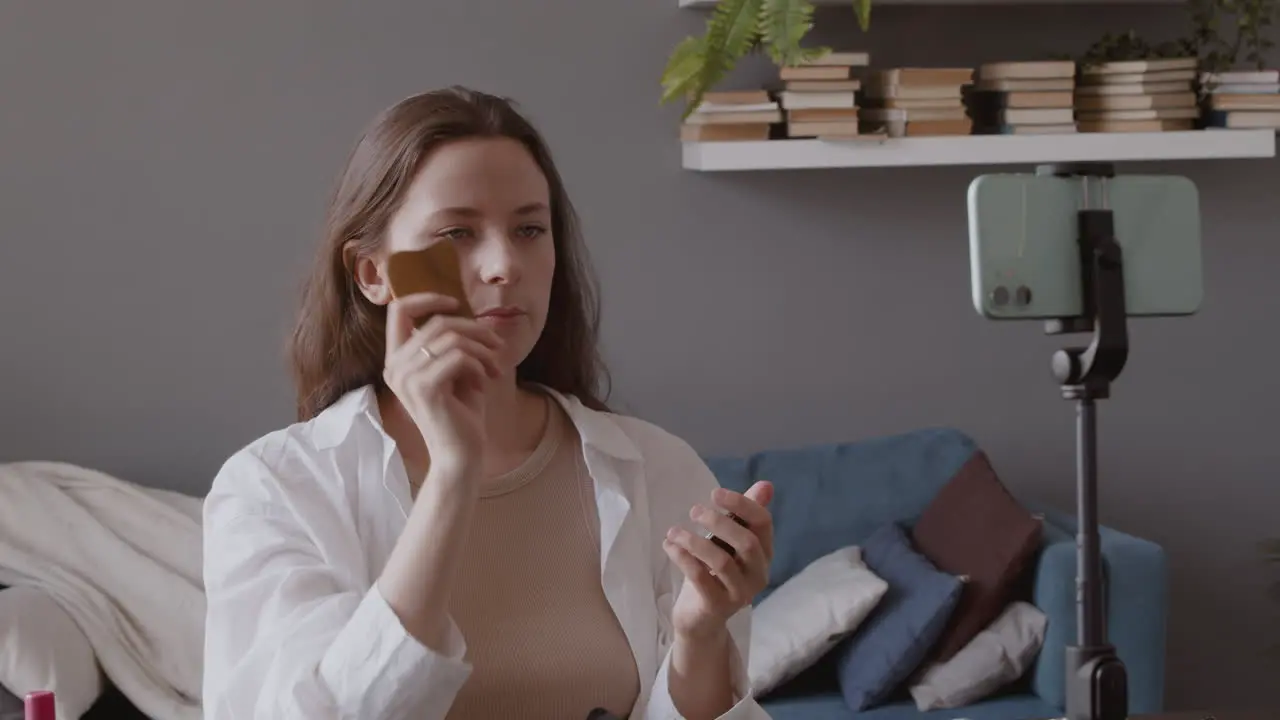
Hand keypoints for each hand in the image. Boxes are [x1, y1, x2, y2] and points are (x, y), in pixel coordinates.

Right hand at [382, 293, 502, 469]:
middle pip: (437, 322)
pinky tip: (487, 379)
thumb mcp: (456, 370)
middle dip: (475, 330)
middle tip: (497, 346)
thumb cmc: (461, 413)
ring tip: (496, 366)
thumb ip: (452, 343)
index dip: (427, 298)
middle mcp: (394, 367)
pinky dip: (479, 363)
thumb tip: (469, 315)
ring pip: (451, 338)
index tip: (456, 303)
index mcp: (397, 360)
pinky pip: (458, 356)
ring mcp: (406, 378)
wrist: (461, 453)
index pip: (399, 311)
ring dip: (482, 348)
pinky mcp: (424, 388)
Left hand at [665, 480, 773, 641]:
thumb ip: (743, 515)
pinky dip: (683, 558)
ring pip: (721, 562)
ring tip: (673, 531)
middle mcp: (758, 573)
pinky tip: (669, 546)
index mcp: (764, 553)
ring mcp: (740, 593)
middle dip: (719, 522)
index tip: (715, 493)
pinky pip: (700, 578)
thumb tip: (766, 485)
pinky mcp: (718, 606)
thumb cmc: (715, 574)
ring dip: (694, 541)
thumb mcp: (728, 542)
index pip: (763, 523)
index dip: (742, 504)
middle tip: (694, 510)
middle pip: (746, 542)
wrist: (701, 619)